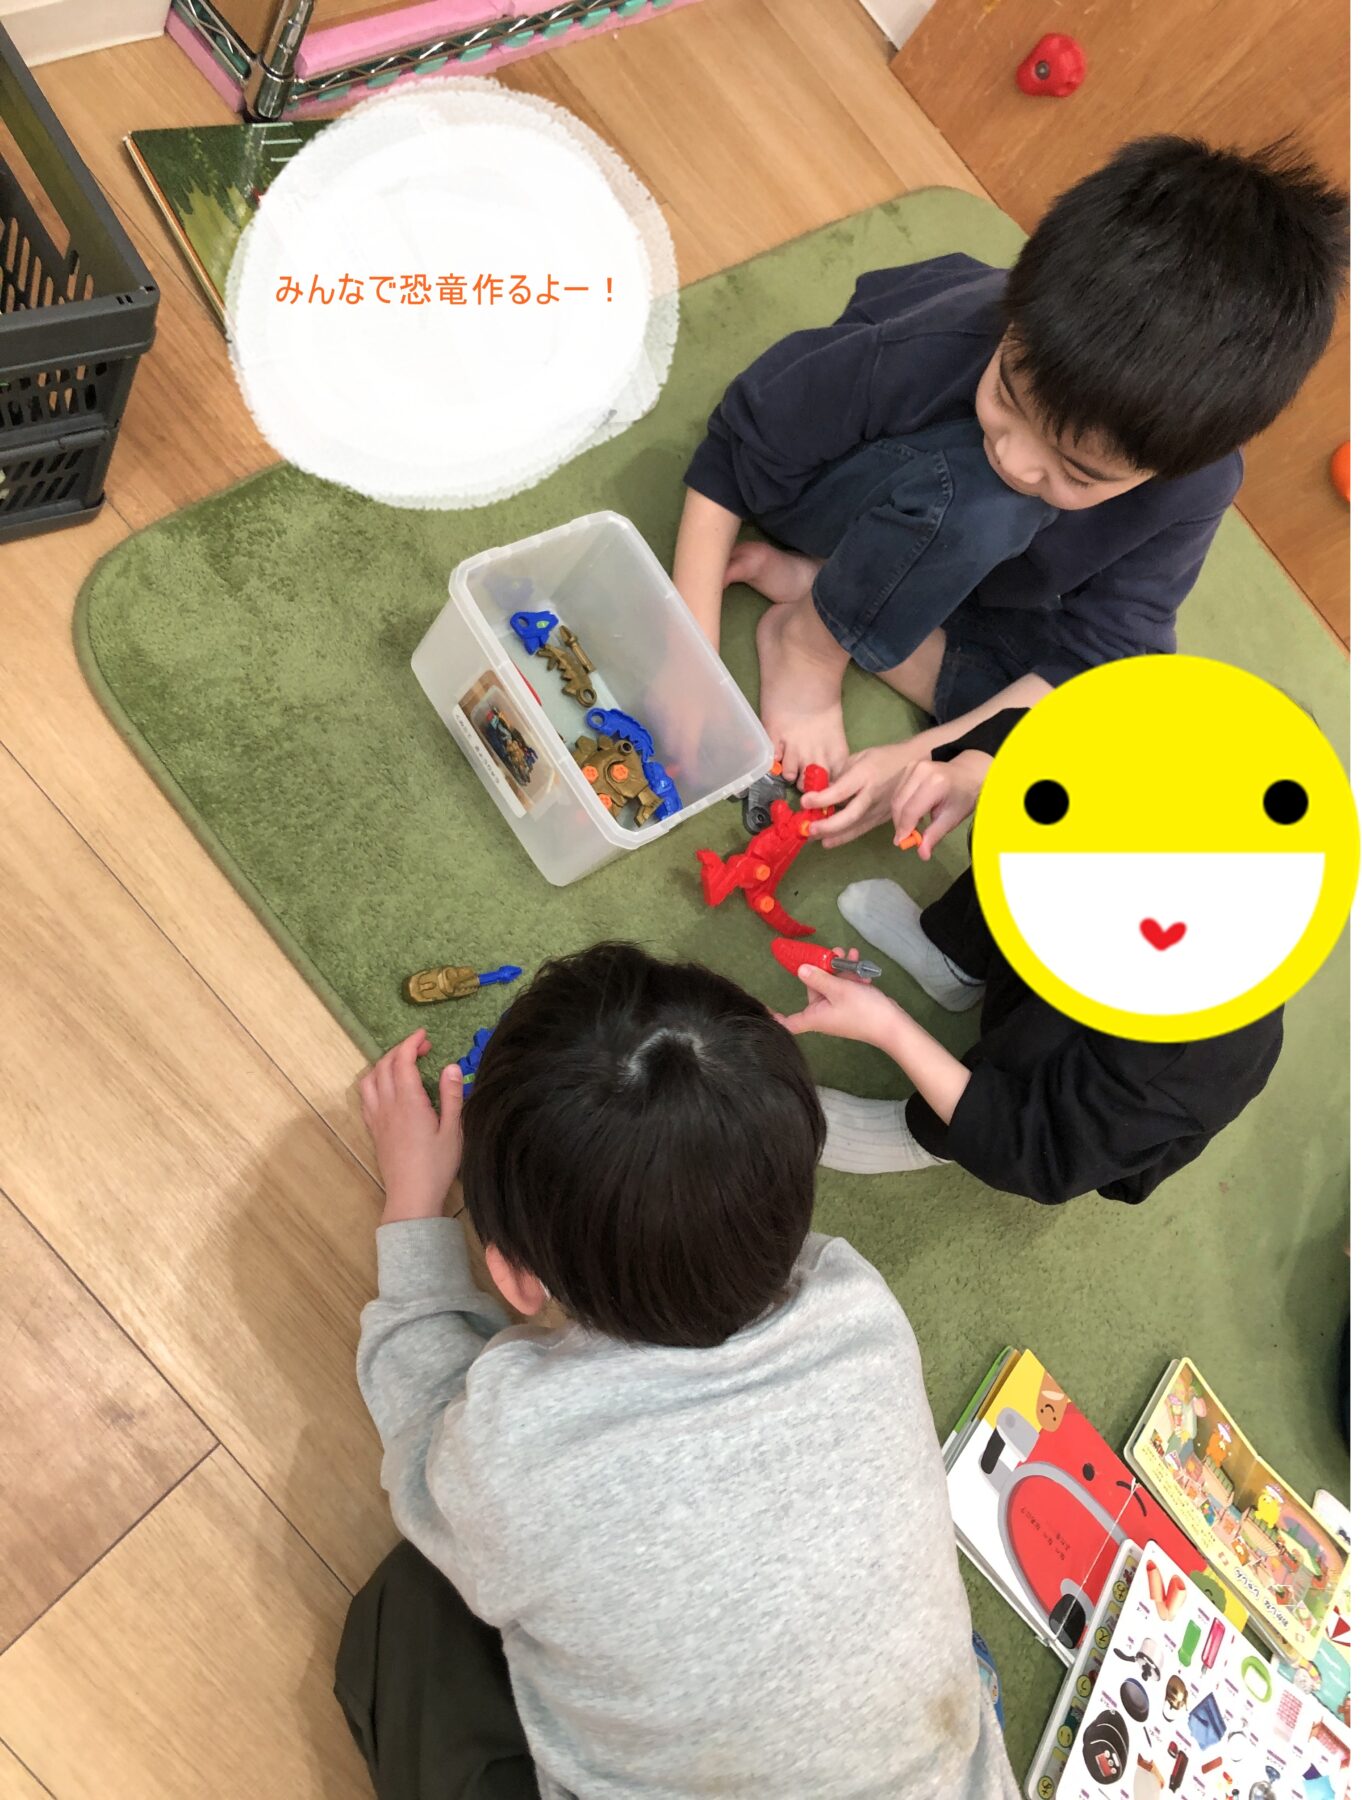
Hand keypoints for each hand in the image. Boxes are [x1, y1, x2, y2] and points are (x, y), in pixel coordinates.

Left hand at [359, 1029, 463, 1222]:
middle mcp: (387, 1105)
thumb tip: (451, 1066)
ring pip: (370, 1079)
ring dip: (384, 1064)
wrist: (411, 1197)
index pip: (402, 1061)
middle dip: (401, 1050)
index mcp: (408, 1102)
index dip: (411, 1043)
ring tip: (402, 1064)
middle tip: (422, 1049)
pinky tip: (388, 1087)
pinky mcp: (373, 1129)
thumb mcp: (454, 1131)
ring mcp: (377, 1117)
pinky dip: (375, 1081)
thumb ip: (452, 1096)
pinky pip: (366, 1096)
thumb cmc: (436, 1166)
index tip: (424, 1036)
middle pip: (385, 1065)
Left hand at [772, 951, 907, 1050]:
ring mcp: (839, 1011)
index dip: (776, 1017)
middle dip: (822, 969)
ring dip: (840, 968)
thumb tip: (800, 970)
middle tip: (832, 952)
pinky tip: (858, 960)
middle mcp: (824, 1015)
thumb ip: (818, 978)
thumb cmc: (861, 1009)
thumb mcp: (838, 989)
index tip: (765, 1009)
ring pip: (833, 985)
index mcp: (815, 1016)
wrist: (892, 1025)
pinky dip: (851, 975)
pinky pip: (846, 989)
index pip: (789, 1023)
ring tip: (847, 952)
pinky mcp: (853, 1007)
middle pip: (814, 991)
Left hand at [802, 733, 939, 848]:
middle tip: (810, 829)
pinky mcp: (882, 818)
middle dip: (829, 825)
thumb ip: (840, 774)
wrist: (914, 765)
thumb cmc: (883, 758)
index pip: (843, 790)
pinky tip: (828, 842)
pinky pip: (861, 830)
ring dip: (833, 835)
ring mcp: (879, 809)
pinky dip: (844, 837)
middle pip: (851, 814)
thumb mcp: (860, 758)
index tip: (805, 802)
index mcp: (865, 774)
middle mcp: (872, 794)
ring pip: (856, 826)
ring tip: (814, 839)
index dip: (823, 798)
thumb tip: (820, 790)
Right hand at [890, 749, 990, 857]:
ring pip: (896, 797)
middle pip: (899, 803)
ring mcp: (913, 767)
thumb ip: (934, 836)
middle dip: (899, 824)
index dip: (904, 828)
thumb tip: (922, 854)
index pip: (910, 810)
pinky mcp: (909, 767)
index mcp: (935, 783)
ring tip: (910, 827)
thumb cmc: (963, 797)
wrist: (968, 774)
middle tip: (905, 839)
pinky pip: (898, 791)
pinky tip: (911, 813)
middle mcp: (921, 772)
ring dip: (898, 816)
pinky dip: (900, 806)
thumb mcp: (951, 819)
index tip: (902, 844)